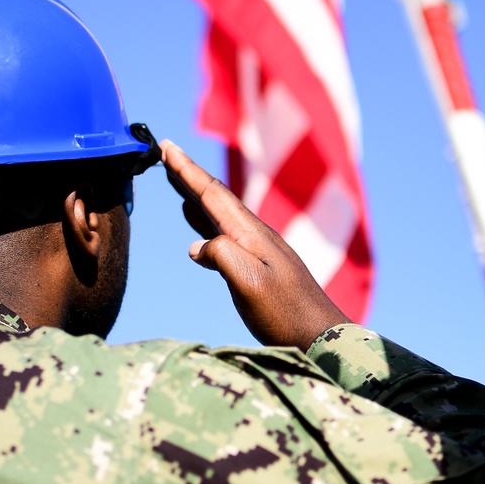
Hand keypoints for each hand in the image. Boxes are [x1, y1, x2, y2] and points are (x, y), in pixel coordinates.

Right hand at [160, 139, 348, 350]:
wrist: (321, 338)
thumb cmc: (286, 314)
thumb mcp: (250, 284)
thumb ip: (222, 256)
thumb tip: (195, 247)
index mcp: (250, 233)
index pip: (212, 193)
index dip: (186, 170)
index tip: (166, 145)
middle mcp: (254, 235)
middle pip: (215, 197)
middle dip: (188, 175)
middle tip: (164, 153)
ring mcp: (257, 250)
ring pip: (218, 214)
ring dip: (195, 196)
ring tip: (175, 181)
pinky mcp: (258, 268)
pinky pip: (223, 235)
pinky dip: (204, 224)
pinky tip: (196, 230)